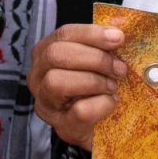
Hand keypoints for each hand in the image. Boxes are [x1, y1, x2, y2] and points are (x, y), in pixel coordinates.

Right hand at [28, 24, 126, 150]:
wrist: (99, 130)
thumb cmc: (95, 90)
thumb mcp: (95, 64)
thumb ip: (102, 46)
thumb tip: (120, 29)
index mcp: (45, 53)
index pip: (63, 34)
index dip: (91, 33)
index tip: (118, 37)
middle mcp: (38, 76)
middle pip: (56, 55)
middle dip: (94, 58)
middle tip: (118, 68)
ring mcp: (46, 104)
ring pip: (57, 82)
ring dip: (93, 81)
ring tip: (112, 85)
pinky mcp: (61, 127)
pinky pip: (79, 111)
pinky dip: (101, 105)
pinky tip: (111, 103)